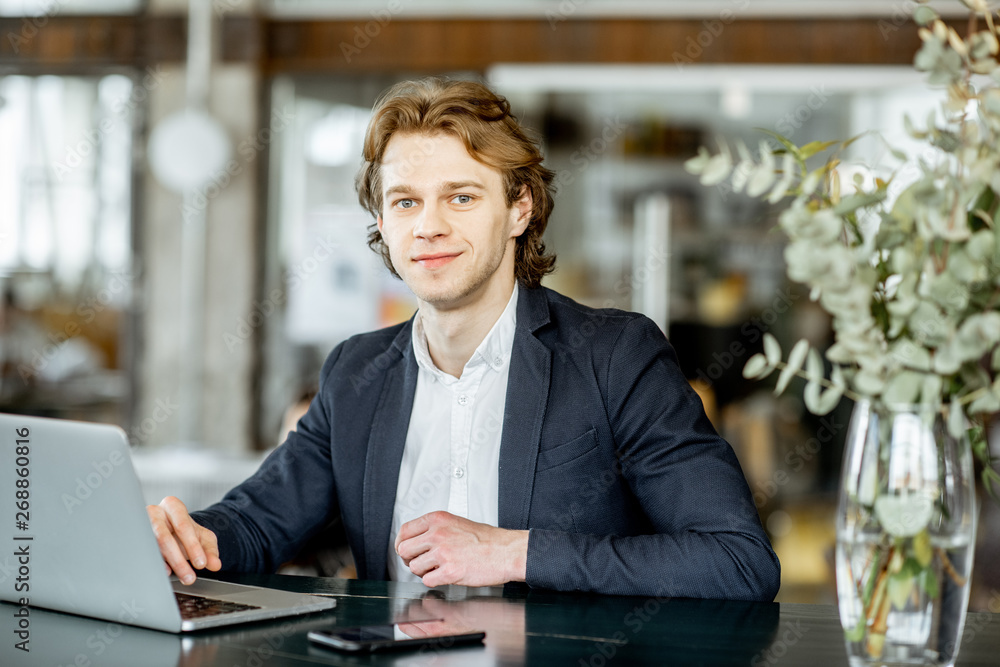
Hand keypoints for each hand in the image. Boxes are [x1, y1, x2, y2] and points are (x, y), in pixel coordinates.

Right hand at [146, 496, 221, 584]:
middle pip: (164, 537)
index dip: (192, 546)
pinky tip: (165, 573)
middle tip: (190, 577)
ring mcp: (140, 526)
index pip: (183, 526)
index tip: (201, 564)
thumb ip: (210, 550)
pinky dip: (154, 565)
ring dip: (167, 565)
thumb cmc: (186, 532)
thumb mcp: (203, 538)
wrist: (171, 531)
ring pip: (151, 547)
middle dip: (179, 560)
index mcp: (172, 506)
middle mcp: (153, 513)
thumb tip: (216, 565)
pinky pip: (141, 554)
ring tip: (181, 578)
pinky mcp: (134, 539)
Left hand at [394, 511, 527, 586]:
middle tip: (421, 563)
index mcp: (438, 519)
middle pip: (404, 550)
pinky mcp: (449, 571)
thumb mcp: (457, 523)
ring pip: (414, 567)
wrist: (506, 551)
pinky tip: (445, 576)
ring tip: (438, 569)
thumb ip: (435, 529)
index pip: (405, 531)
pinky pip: (427, 580)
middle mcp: (438, 534)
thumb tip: (416, 541)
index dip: (402, 544)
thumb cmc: (487, 540)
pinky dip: (434, 581)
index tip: (405, 550)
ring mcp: (443, 552)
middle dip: (410, 560)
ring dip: (423, 572)